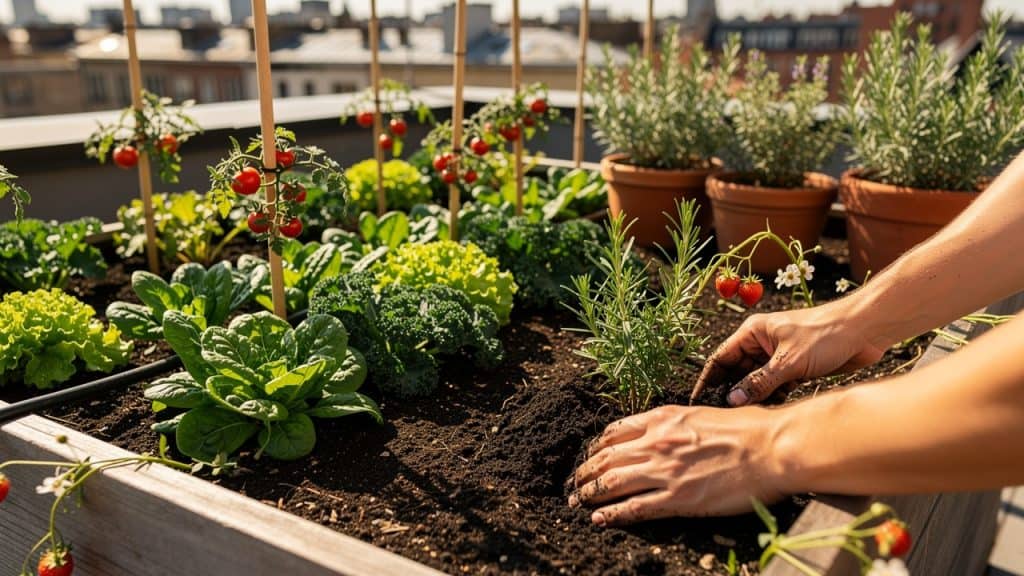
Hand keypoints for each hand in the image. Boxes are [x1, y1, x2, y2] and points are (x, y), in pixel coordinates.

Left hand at [568, 405, 785, 524]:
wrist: (772, 448)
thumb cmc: (748, 428)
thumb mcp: (702, 414)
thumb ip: (676, 423)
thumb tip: (661, 432)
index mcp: (663, 418)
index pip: (615, 431)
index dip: (596, 446)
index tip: (589, 455)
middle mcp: (656, 442)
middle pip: (606, 458)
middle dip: (584, 471)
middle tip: (574, 482)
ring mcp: (665, 472)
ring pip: (611, 482)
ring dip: (589, 493)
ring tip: (578, 501)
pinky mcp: (678, 499)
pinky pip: (634, 508)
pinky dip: (612, 514)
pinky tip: (599, 519)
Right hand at [692, 303, 888, 405]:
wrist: (865, 331)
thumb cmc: (826, 336)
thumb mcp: (789, 362)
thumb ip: (759, 382)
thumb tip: (732, 400)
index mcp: (753, 333)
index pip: (721, 358)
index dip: (708, 380)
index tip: (697, 400)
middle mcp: (762, 344)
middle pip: (737, 372)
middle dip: (731, 392)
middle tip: (723, 417)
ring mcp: (779, 356)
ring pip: (757, 381)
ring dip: (753, 398)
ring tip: (745, 419)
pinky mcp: (796, 368)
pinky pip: (775, 386)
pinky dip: (772, 398)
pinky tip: (769, 413)